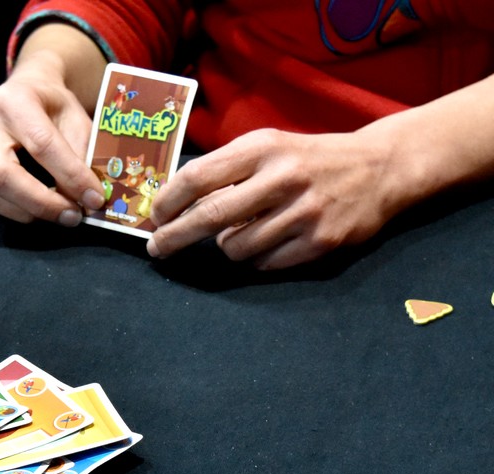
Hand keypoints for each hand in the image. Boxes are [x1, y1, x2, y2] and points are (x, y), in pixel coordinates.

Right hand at [0, 24, 107, 226]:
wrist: (22, 93)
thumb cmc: (51, 107)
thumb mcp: (75, 116)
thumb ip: (81, 152)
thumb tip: (90, 197)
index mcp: (15, 100)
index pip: (42, 144)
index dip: (70, 176)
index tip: (95, 199)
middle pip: (1, 174)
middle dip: (41, 202)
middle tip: (72, 216)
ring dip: (26, 211)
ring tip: (58, 214)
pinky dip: (10, 210)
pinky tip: (34, 209)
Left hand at [145, 128, 401, 269]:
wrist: (380, 168)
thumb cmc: (307, 159)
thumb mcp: (268, 147)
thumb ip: (224, 170)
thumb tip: (171, 204)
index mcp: (263, 148)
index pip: (198, 177)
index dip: (168, 202)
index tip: (155, 218)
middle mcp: (284, 177)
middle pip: (209, 217)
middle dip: (174, 237)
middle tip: (157, 248)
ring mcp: (304, 212)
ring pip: (235, 247)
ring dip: (227, 246)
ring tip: (242, 232)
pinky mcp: (321, 242)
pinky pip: (263, 264)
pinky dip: (255, 259)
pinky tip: (268, 242)